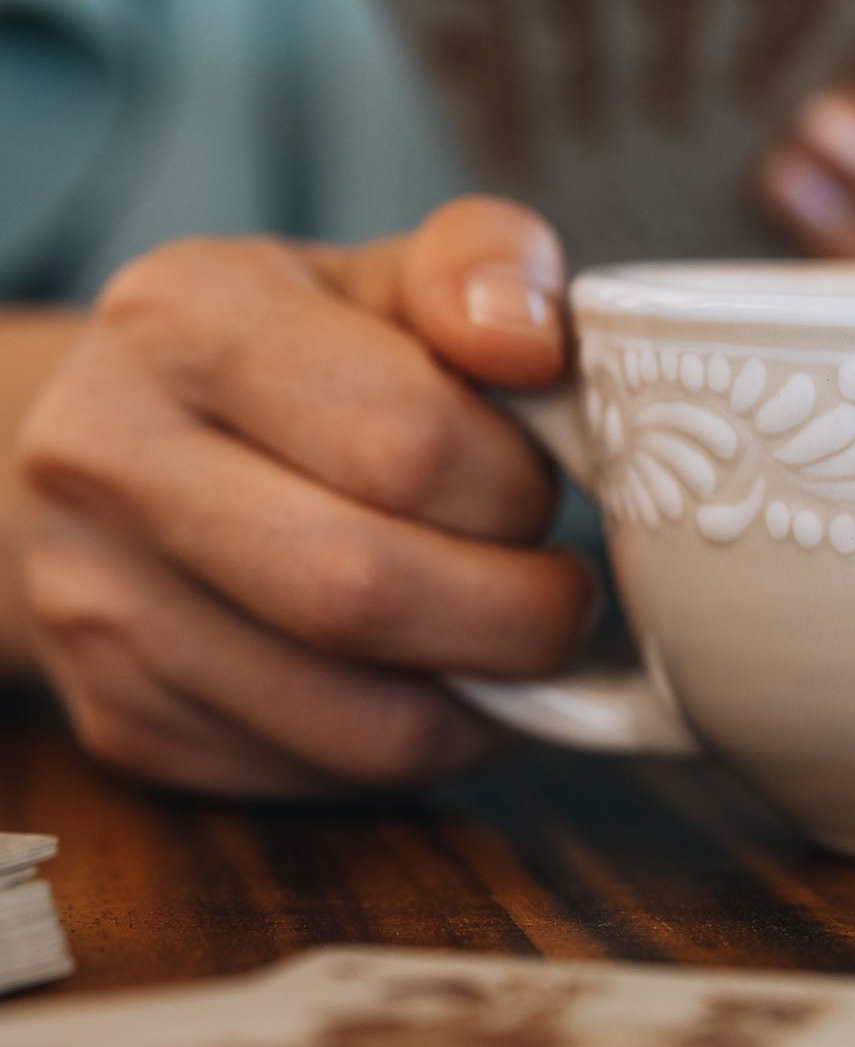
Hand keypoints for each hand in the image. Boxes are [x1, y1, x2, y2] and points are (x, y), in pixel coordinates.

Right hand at [17, 200, 593, 797]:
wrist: (112, 455)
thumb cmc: (289, 364)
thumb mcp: (379, 279)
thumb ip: (483, 267)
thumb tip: (531, 338)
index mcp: (184, 319)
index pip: (404, 441)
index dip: (516, 485)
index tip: (546, 485)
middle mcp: (110, 462)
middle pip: (365, 593)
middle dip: (517, 614)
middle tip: (560, 594)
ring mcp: (102, 609)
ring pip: (361, 722)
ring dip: (486, 702)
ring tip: (512, 645)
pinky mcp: (129, 725)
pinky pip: (327, 779)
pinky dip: (421, 751)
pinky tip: (433, 686)